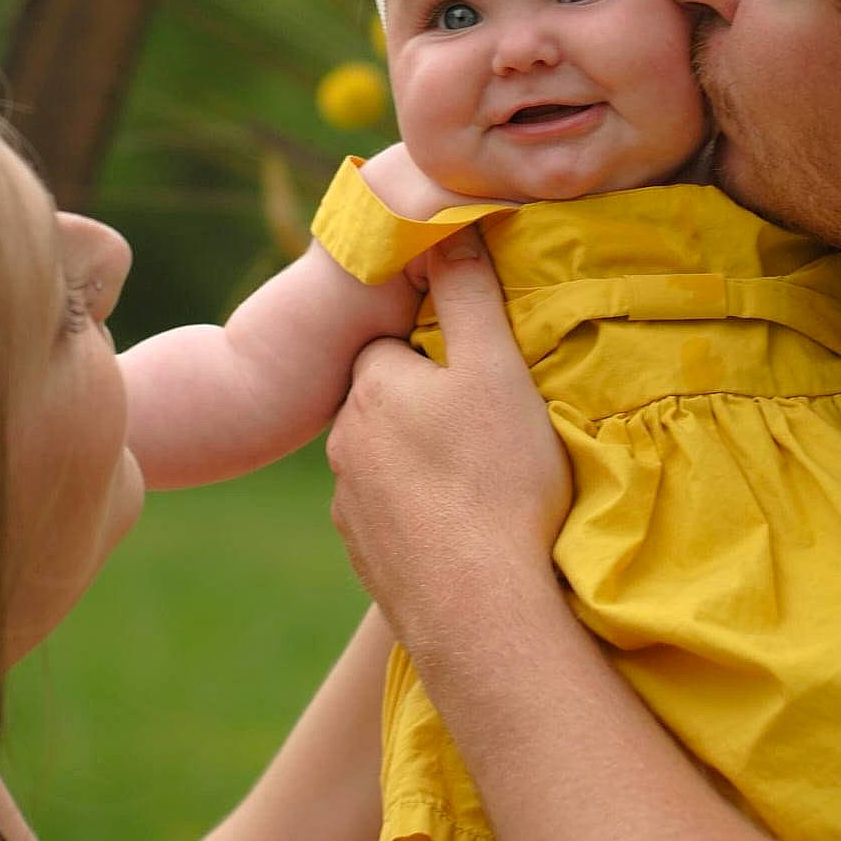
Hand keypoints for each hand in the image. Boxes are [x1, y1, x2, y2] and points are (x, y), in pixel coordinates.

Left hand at [326, 229, 570, 656]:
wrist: (482, 614)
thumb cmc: (497, 483)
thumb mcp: (497, 370)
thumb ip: (469, 294)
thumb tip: (444, 226)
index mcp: (372, 387)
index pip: (393, 345)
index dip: (438, 354)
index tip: (477, 376)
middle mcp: (344, 444)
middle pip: (388, 404)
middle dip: (427, 409)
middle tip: (488, 432)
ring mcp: (349, 508)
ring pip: (387, 464)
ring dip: (422, 467)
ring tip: (482, 487)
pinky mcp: (366, 560)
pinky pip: (392, 520)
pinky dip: (421, 520)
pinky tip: (464, 534)